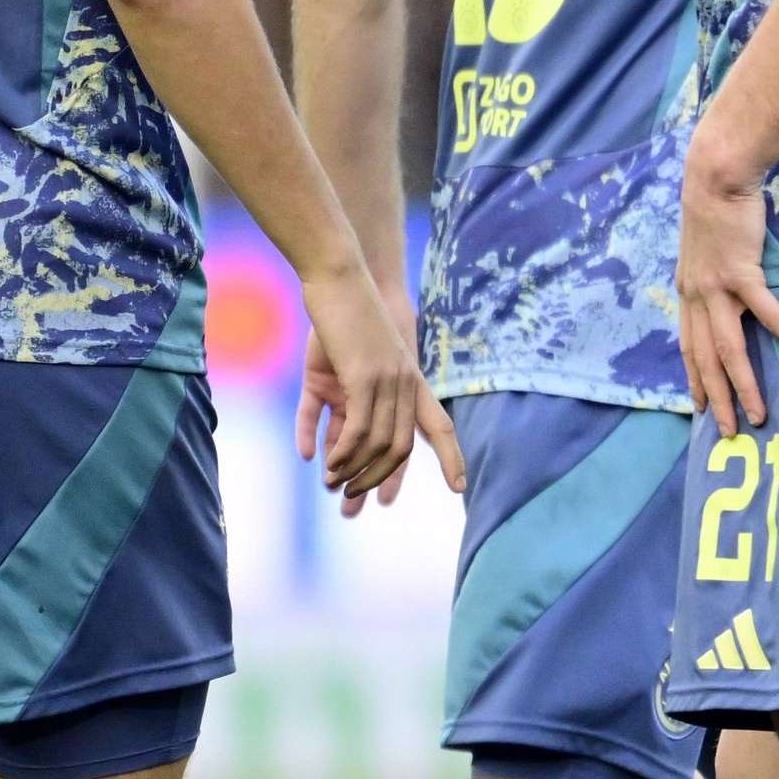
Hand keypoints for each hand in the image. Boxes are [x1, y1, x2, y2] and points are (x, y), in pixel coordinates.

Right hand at [291, 268, 461, 511]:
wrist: (342, 275)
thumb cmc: (346, 315)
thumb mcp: (347, 366)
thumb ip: (342, 405)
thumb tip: (331, 445)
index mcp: (409, 381)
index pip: (439, 426)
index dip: (452, 456)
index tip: (459, 487)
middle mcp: (403, 384)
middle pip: (401, 446)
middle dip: (377, 479)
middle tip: (351, 504)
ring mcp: (385, 380)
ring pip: (377, 441)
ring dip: (352, 468)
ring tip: (332, 485)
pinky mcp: (360, 374)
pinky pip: (352, 426)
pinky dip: (338, 448)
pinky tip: (319, 462)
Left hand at [675, 148, 778, 427]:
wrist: (715, 176)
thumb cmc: (716, 205)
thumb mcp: (704, 246)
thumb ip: (711, 271)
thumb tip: (727, 285)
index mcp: (688, 291)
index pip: (689, 346)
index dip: (695, 379)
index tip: (702, 407)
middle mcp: (696, 296)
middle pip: (706, 359)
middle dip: (718, 399)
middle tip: (731, 431)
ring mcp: (716, 288)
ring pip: (729, 350)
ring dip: (744, 386)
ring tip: (759, 414)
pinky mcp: (741, 274)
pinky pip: (768, 315)